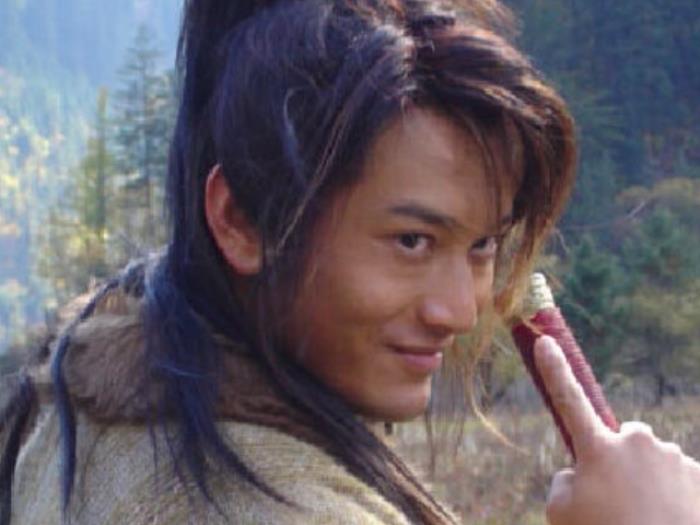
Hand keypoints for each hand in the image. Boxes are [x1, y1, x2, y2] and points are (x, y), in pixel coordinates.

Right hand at [535, 335, 699, 524]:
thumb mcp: (560, 513)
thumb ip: (565, 481)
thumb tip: (581, 471)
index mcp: (598, 449)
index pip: (568, 399)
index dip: (554, 370)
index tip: (546, 341)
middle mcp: (636, 444)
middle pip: (624, 437)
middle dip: (620, 456)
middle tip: (617, 497)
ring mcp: (672, 457)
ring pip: (654, 459)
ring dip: (648, 480)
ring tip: (645, 517)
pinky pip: (680, 477)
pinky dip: (674, 495)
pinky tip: (668, 519)